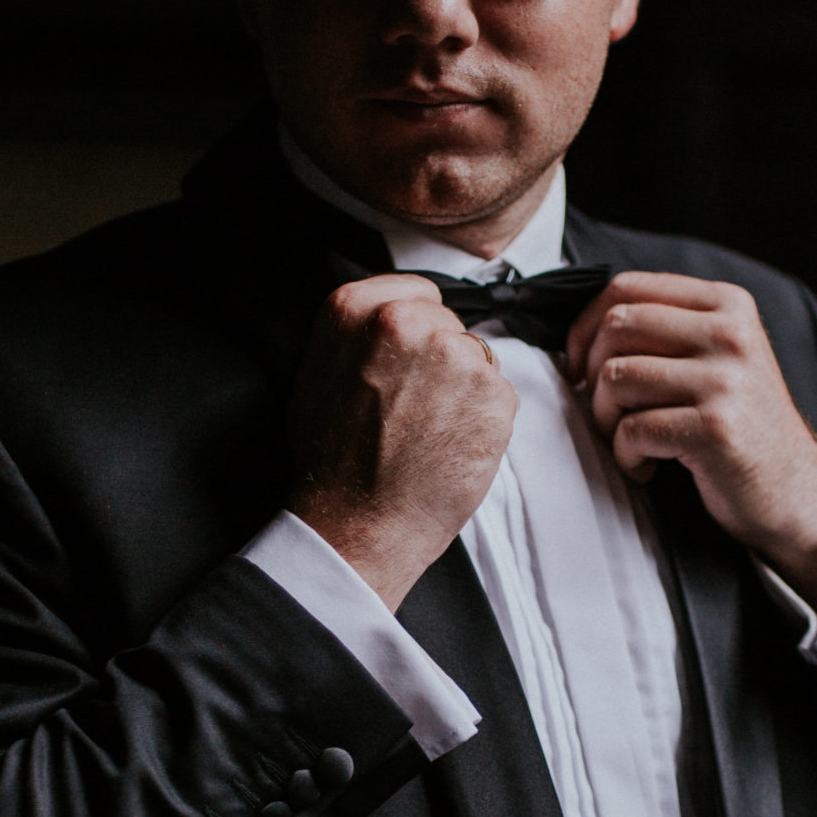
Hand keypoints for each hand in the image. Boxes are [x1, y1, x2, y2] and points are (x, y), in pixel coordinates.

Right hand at [290, 274, 518, 610]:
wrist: (359, 525)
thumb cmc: (334, 462)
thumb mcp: (317, 374)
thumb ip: (355, 333)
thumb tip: (383, 316)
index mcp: (355, 308)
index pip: (416, 291)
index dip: (414, 327)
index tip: (404, 360)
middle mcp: (406, 322)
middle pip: (448, 322)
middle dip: (439, 357)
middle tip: (412, 406)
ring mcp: (455, 356)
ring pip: (476, 356)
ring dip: (463, 388)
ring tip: (428, 431)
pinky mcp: (493, 393)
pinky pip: (499, 393)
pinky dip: (484, 418)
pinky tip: (451, 445)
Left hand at [566, 273, 816, 610]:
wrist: (790, 488)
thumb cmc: (737, 422)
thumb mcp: (716, 356)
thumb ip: (665, 327)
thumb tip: (582, 326)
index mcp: (727, 303)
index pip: (627, 287)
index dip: (585, 326)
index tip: (579, 365)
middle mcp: (730, 333)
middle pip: (616, 327)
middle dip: (591, 374)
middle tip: (606, 410)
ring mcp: (726, 381)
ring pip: (616, 377)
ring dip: (605, 418)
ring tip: (628, 441)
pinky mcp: (715, 429)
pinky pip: (632, 430)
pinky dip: (625, 455)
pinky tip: (646, 468)